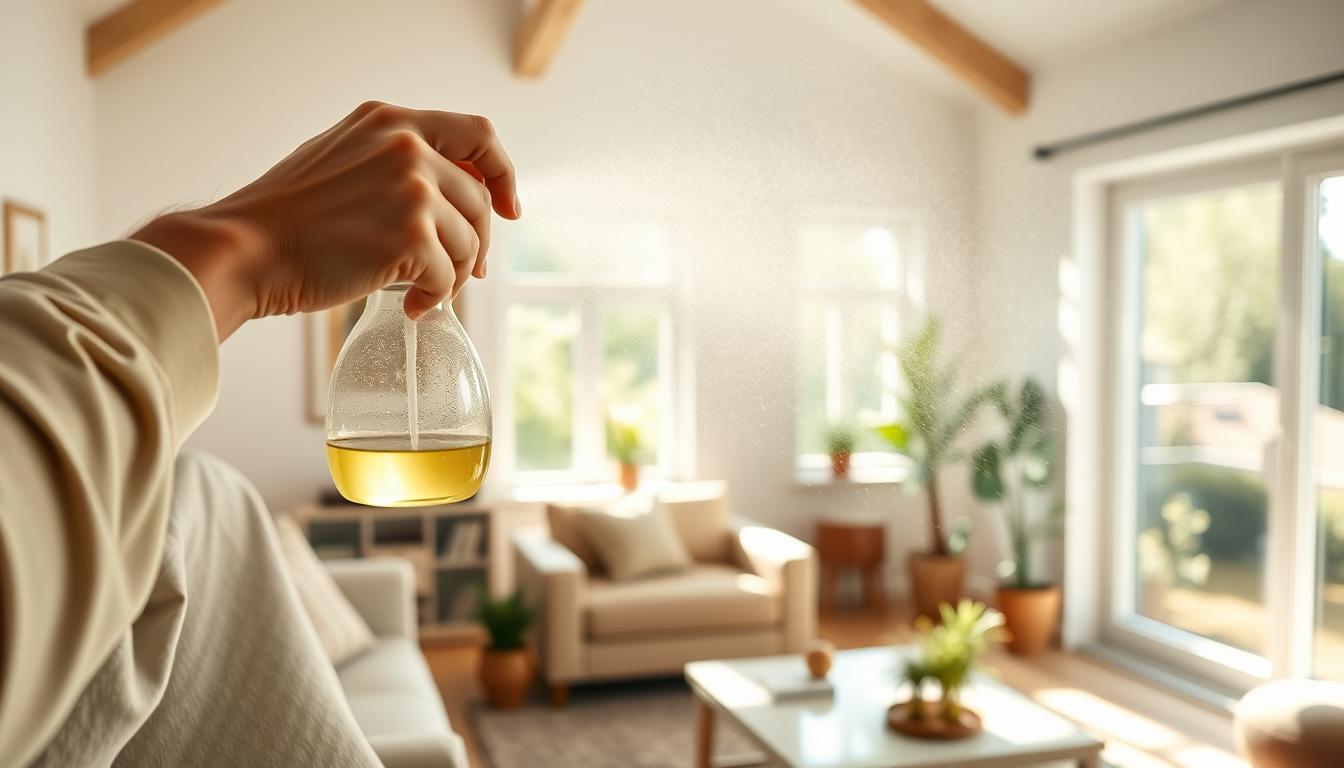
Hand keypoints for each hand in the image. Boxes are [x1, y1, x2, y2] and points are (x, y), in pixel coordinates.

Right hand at [132, 101, 520, 338]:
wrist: (244, 249)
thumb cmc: (284, 218)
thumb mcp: (341, 159)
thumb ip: (393, 161)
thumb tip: (447, 193)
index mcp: (390, 122)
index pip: (477, 135)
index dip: (502, 173)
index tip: (509, 208)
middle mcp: (406, 146)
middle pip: (478, 200)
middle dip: (477, 243)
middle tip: (465, 273)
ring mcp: (411, 189)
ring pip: (469, 242)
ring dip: (455, 275)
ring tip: (424, 292)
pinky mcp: (410, 235)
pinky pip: (447, 276)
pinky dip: (434, 298)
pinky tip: (411, 307)